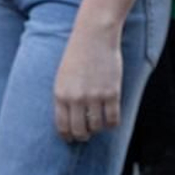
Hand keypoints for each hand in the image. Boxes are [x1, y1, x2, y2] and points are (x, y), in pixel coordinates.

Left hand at [53, 28, 121, 142]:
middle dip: (83, 136)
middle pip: (80, 130)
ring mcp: (94, 96)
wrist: (94, 36)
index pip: (62, 126)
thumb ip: (64, 98)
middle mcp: (76, 98)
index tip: (71, 138)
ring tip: (98, 124)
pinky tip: (111, 120)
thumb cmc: (77, 56)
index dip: (67, 136)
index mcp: (61, 94)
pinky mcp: (112, 93)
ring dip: (98, 129)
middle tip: (86, 135)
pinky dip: (112, 124)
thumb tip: (69, 122)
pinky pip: (113, 119)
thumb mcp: (62, 77)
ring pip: (97, 126)